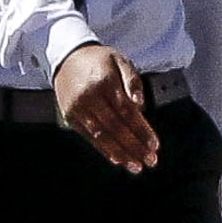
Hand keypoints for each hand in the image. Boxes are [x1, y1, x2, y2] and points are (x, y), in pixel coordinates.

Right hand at [52, 38, 164, 174]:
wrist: (67, 57)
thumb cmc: (99, 60)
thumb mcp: (120, 60)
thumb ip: (133, 81)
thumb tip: (140, 104)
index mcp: (105, 81)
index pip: (127, 111)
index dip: (142, 130)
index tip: (154, 145)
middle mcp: (90, 96)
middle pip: (116, 127)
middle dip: (135, 146)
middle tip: (150, 161)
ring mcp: (78, 108)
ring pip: (102, 136)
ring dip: (121, 153)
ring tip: (136, 166)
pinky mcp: (70, 116)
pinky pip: (89, 137)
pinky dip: (104, 149)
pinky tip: (117, 159)